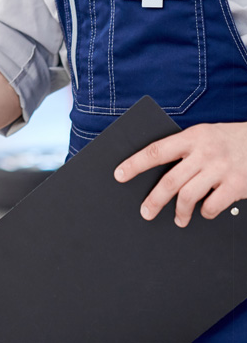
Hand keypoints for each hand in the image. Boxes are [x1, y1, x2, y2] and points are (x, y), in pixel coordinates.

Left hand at [114, 122, 246, 226]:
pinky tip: (204, 213)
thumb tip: (156, 170)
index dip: (135, 164)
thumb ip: (184, 149)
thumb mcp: (204, 135)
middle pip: (170, 180)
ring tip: (178, 219)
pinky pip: (212, 206)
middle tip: (145, 212)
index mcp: (192, 137)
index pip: (156, 151)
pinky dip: (205, 213)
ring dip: (179, 212)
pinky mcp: (236, 185)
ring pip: (188, 196)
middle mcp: (204, 152)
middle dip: (154, 199)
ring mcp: (220, 169)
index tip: (119, 174)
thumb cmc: (228, 140)